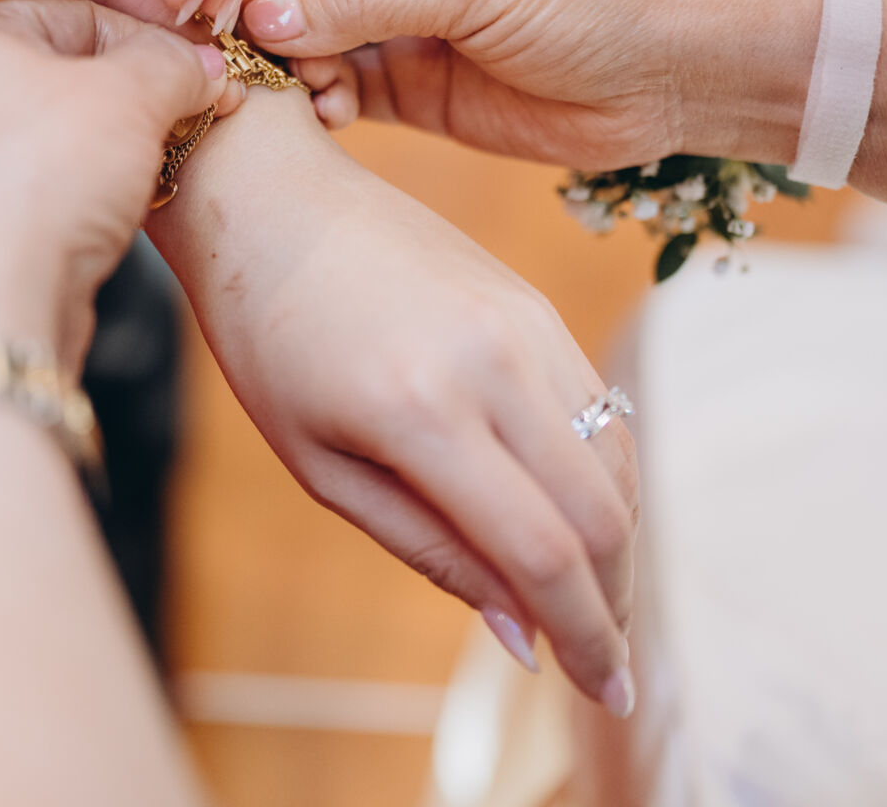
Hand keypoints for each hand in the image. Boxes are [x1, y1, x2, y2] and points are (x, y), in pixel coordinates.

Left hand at [0, 0, 225, 366]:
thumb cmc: (37, 181)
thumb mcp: (129, 96)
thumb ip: (173, 65)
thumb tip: (204, 66)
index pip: (76, 16)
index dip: (152, 41)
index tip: (204, 72)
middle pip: (66, 77)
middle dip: (139, 99)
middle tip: (194, 117)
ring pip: (58, 138)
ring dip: (118, 151)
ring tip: (160, 168)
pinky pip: (44, 191)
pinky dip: (88, 195)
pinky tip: (120, 215)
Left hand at [146, 90, 641, 714]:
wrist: (272, 196)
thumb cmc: (269, 337)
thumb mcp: (321, 465)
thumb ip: (429, 549)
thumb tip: (521, 636)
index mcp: (421, 411)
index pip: (542, 552)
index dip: (585, 635)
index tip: (603, 690)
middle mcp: (493, 361)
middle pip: (602, 514)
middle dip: (615, 603)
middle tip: (604, 662)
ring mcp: (525, 322)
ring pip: (617, 461)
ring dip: (618, 545)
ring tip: (590, 599)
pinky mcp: (535, 302)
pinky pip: (601, 408)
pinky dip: (604, 479)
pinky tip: (574, 517)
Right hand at [240, 0, 816, 169]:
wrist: (679, 72)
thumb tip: (259, 16)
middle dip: (251, 6)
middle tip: (220, 45)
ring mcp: (405, 19)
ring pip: (305, 35)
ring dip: (287, 62)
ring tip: (298, 87)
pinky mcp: (415, 87)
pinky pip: (338, 89)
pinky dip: (320, 104)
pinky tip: (329, 115)